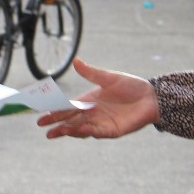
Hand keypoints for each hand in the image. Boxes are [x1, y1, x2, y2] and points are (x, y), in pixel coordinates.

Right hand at [37, 59, 159, 138]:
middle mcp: (92, 114)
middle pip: (71, 121)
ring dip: (70, 131)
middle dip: (57, 126)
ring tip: (58, 132)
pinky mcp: (112, 131)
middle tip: (44, 130)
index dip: (55, 112)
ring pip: (81, 129)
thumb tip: (76, 60)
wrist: (152, 96)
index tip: (42, 115)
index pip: (67, 108)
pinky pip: (98, 132)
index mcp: (88, 101)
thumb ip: (91, 72)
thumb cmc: (131, 86)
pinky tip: (80, 130)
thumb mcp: (109, 78)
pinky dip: (88, 132)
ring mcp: (101, 123)